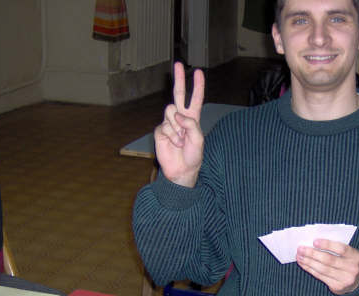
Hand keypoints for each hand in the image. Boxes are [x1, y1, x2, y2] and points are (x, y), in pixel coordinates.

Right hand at [154, 62, 204, 187]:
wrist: (181, 170)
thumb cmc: (193, 155)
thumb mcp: (198, 139)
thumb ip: (191, 124)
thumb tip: (177, 113)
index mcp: (193, 118)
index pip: (195, 98)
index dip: (197, 85)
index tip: (198, 72)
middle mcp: (180, 117)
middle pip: (178, 94)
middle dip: (179, 78)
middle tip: (178, 63)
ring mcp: (169, 123)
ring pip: (171, 112)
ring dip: (177, 127)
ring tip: (181, 140)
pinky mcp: (160, 130)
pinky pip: (165, 126)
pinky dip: (172, 136)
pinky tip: (174, 144)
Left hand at [296, 239, 358, 294]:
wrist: (357, 283)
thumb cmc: (348, 263)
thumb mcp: (348, 254)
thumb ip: (336, 248)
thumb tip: (314, 242)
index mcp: (356, 256)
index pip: (341, 249)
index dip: (327, 245)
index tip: (314, 241)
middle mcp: (352, 268)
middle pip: (329, 260)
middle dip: (313, 254)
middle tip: (301, 248)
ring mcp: (345, 279)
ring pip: (323, 269)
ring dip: (308, 262)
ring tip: (299, 256)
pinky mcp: (337, 287)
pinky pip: (320, 276)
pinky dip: (310, 269)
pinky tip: (303, 264)